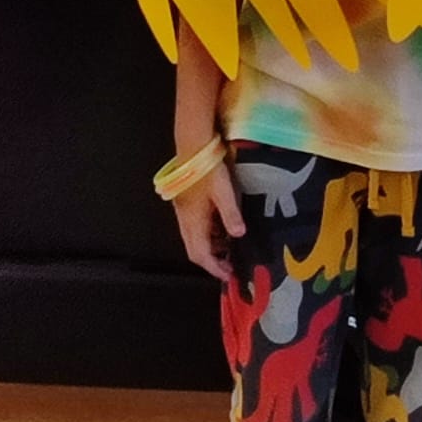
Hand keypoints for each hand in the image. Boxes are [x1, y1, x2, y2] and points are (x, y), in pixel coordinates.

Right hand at [173, 160, 245, 282]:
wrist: (193, 146)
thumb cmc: (210, 169)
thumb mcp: (224, 191)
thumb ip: (231, 214)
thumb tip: (239, 235)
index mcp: (193, 220)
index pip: (200, 253)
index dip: (213, 267)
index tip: (227, 276)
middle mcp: (185, 219)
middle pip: (194, 249)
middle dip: (211, 261)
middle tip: (229, 266)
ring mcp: (183, 211)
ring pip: (193, 238)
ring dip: (209, 247)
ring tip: (228, 249)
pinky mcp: (185, 203)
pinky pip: (194, 227)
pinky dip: (207, 234)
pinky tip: (220, 228)